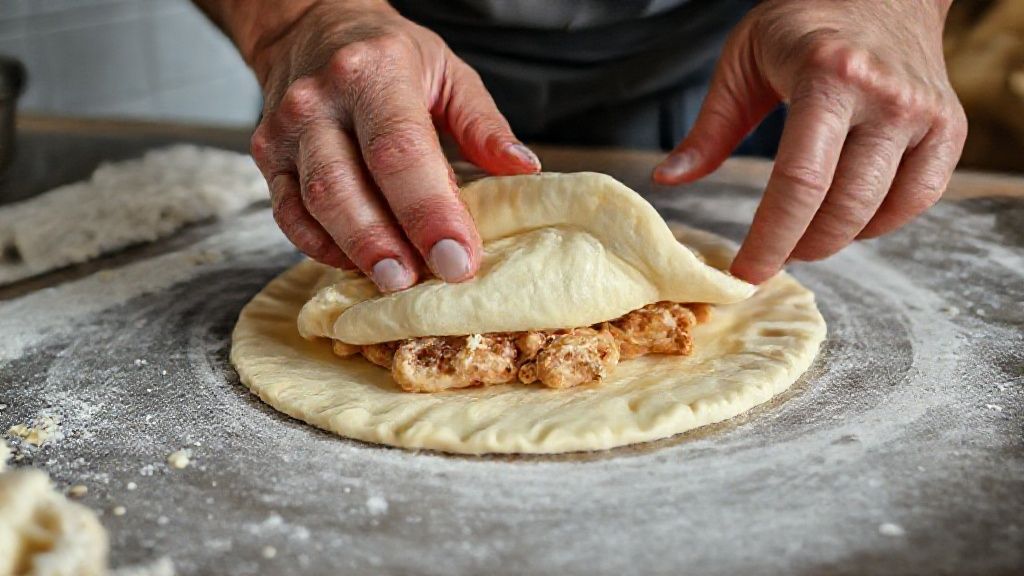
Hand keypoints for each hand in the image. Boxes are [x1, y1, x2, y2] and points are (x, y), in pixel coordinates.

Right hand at [241, 0, 539, 290]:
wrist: (311, 27)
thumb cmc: (388, 54)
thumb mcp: (447, 71)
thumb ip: (483, 124)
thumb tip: (522, 169)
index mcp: (374, 72)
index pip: (401, 151)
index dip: (429, 210)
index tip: (458, 257)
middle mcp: (320, 100)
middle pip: (347, 184)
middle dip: (386, 242)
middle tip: (422, 283)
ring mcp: (286, 129)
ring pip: (314, 203)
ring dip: (355, 251)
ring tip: (394, 282)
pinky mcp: (266, 156)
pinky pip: (288, 214)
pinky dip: (321, 246)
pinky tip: (355, 263)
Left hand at [653, 0, 966, 283]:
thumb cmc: (803, 23)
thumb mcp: (743, 61)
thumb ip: (709, 127)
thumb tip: (668, 179)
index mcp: (829, 76)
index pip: (799, 181)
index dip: (770, 238)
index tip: (745, 272)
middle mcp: (885, 96)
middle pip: (842, 206)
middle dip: (800, 247)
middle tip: (771, 258)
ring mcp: (924, 113)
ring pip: (880, 210)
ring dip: (835, 240)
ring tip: (802, 239)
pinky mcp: (949, 127)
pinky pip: (919, 199)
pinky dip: (880, 223)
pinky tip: (848, 219)